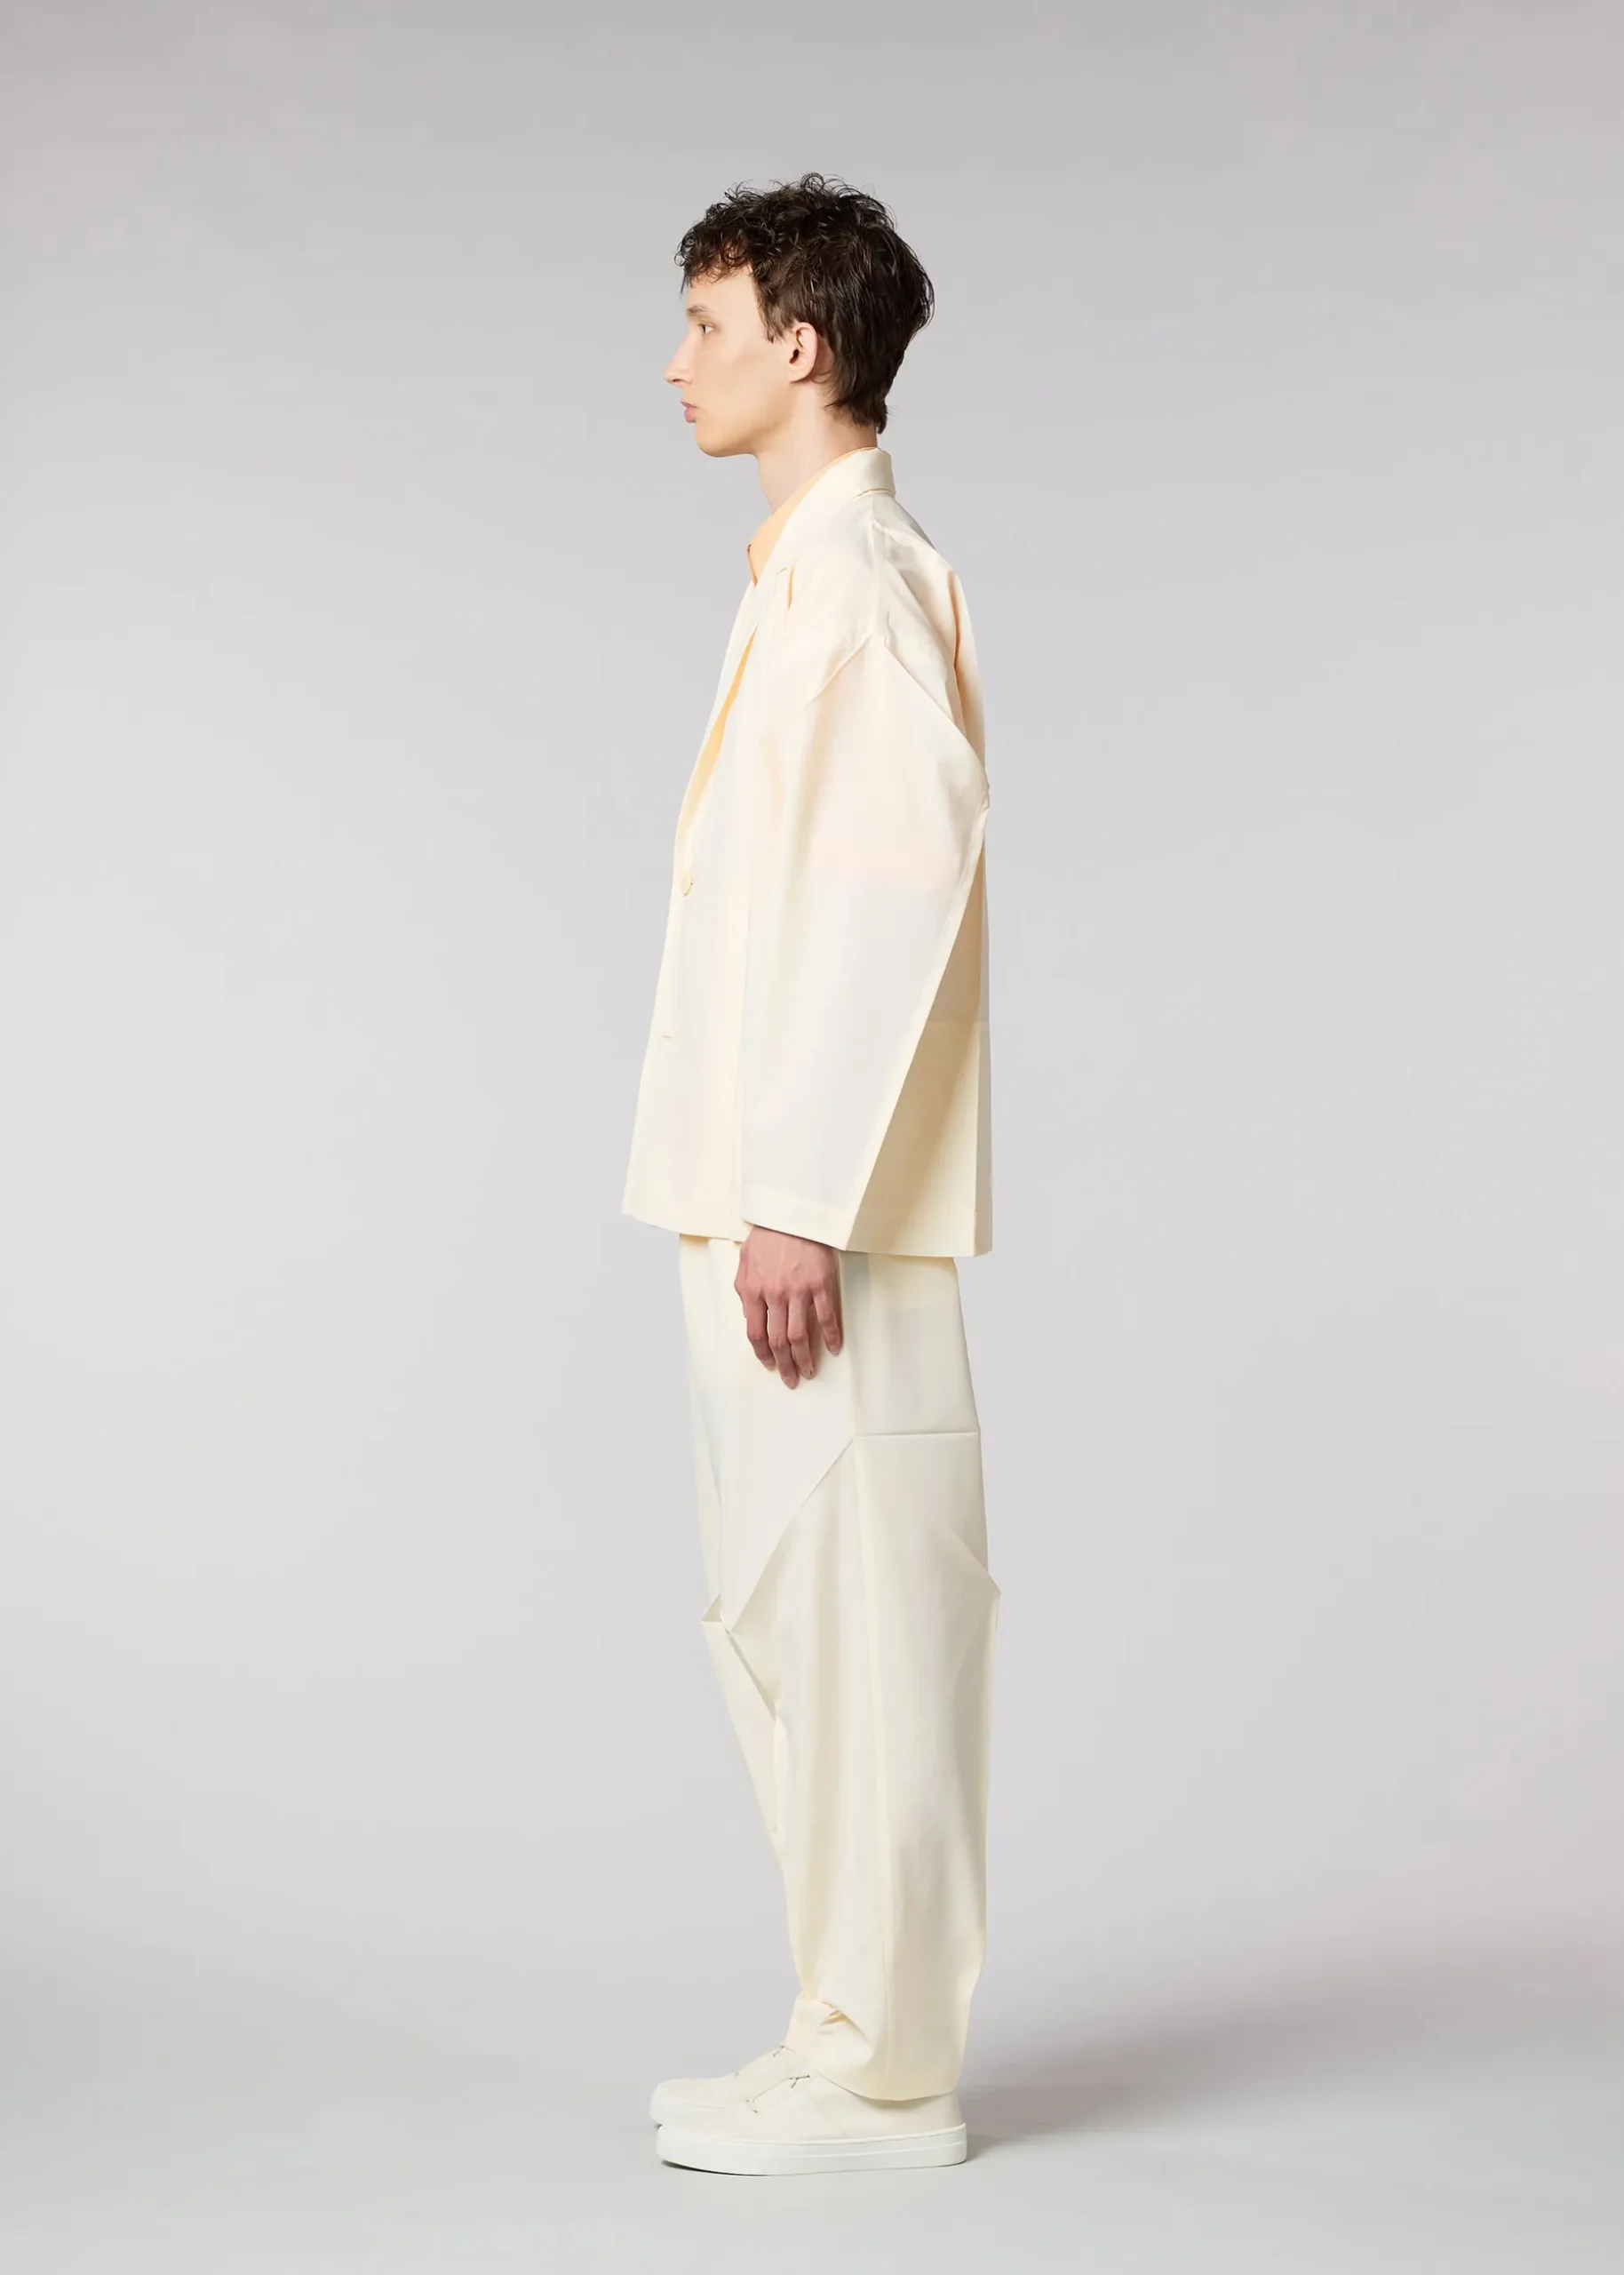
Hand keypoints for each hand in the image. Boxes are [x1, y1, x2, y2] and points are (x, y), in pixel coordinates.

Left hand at [734, 1226, 843, 1386]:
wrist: (793, 1212)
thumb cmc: (768, 1234)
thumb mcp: (745, 1261)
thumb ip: (744, 1289)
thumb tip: (747, 1314)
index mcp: (752, 1291)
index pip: (755, 1333)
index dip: (762, 1353)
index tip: (769, 1365)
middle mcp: (774, 1294)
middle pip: (778, 1340)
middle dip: (784, 1365)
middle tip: (791, 1379)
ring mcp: (798, 1291)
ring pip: (801, 1335)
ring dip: (805, 1358)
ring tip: (809, 1372)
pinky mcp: (820, 1284)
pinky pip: (826, 1317)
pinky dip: (830, 1336)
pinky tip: (833, 1349)